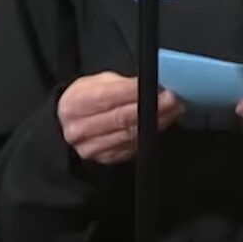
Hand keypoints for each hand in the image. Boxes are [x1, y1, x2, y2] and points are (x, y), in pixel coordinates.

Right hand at [56, 71, 183, 163]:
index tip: (159, 87)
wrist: (69, 125)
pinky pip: (132, 146)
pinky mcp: (105, 158)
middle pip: (123, 118)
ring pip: (131, 134)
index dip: (138, 92)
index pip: (111, 97)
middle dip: (153, 108)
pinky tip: (160, 124)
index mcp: (75, 104)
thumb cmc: (86, 100)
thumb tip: (150, 85)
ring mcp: (91, 147)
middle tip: (173, 100)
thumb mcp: (98, 83)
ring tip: (173, 110)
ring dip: (156, 122)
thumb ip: (122, 84)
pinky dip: (149, 134)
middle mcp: (80, 128)